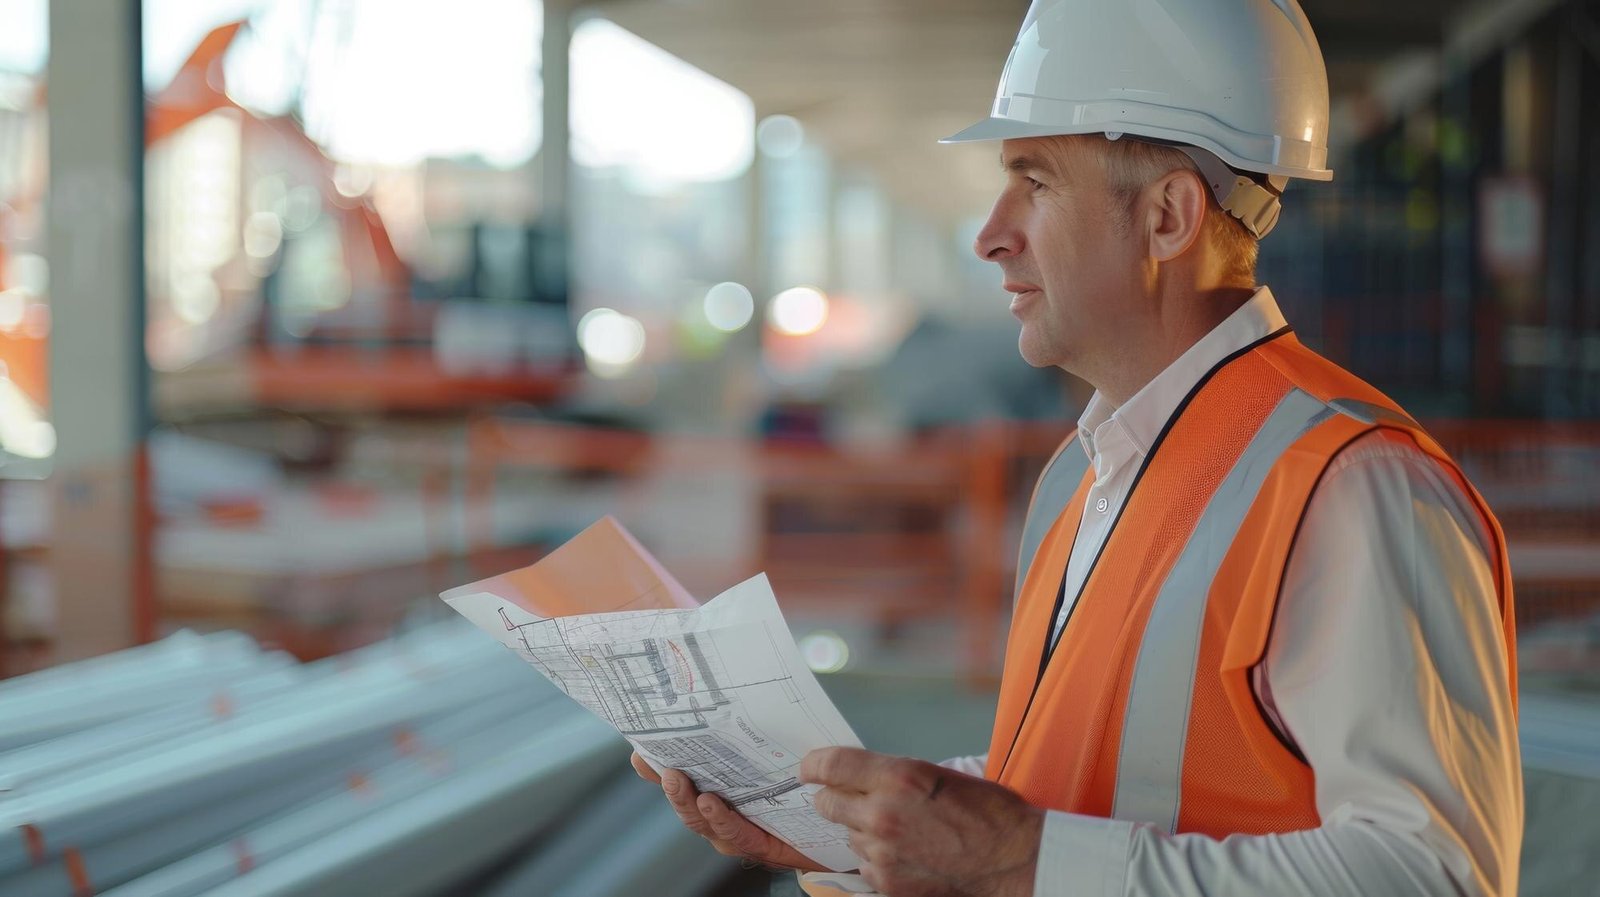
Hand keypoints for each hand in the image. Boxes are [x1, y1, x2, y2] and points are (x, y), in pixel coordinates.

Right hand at [629, 751, 825, 871]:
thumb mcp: (776, 756)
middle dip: (666, 782)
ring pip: (701, 820)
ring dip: (686, 801)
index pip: (683, 776)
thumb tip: (739, 696)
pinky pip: (735, 834)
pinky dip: (720, 819)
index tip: (639, 749)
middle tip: (655, 763)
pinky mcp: (760, 846)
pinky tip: (711, 803)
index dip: (657, 766)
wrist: (840, 827)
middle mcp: (722, 813)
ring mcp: (737, 832)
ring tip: (678, 780)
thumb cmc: (804, 790)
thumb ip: (754, 735)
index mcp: (722, 790)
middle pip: (685, 800)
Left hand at [801, 747, 1041, 896]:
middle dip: (831, 798)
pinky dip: (876, 858)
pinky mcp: (887, 883)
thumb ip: (894, 775)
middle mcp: (882, 814)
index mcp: (898, 777)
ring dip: (861, 829)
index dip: (813, 765)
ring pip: (848, 834)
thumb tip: (862, 777)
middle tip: (843, 796)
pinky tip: (905, 853)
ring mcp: (882, 853)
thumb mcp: (939, 774)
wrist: (1014, 862)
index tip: (808, 768)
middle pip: (826, 802)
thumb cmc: (989, 814)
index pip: (832, 765)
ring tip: (898, 829)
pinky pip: (865, 865)